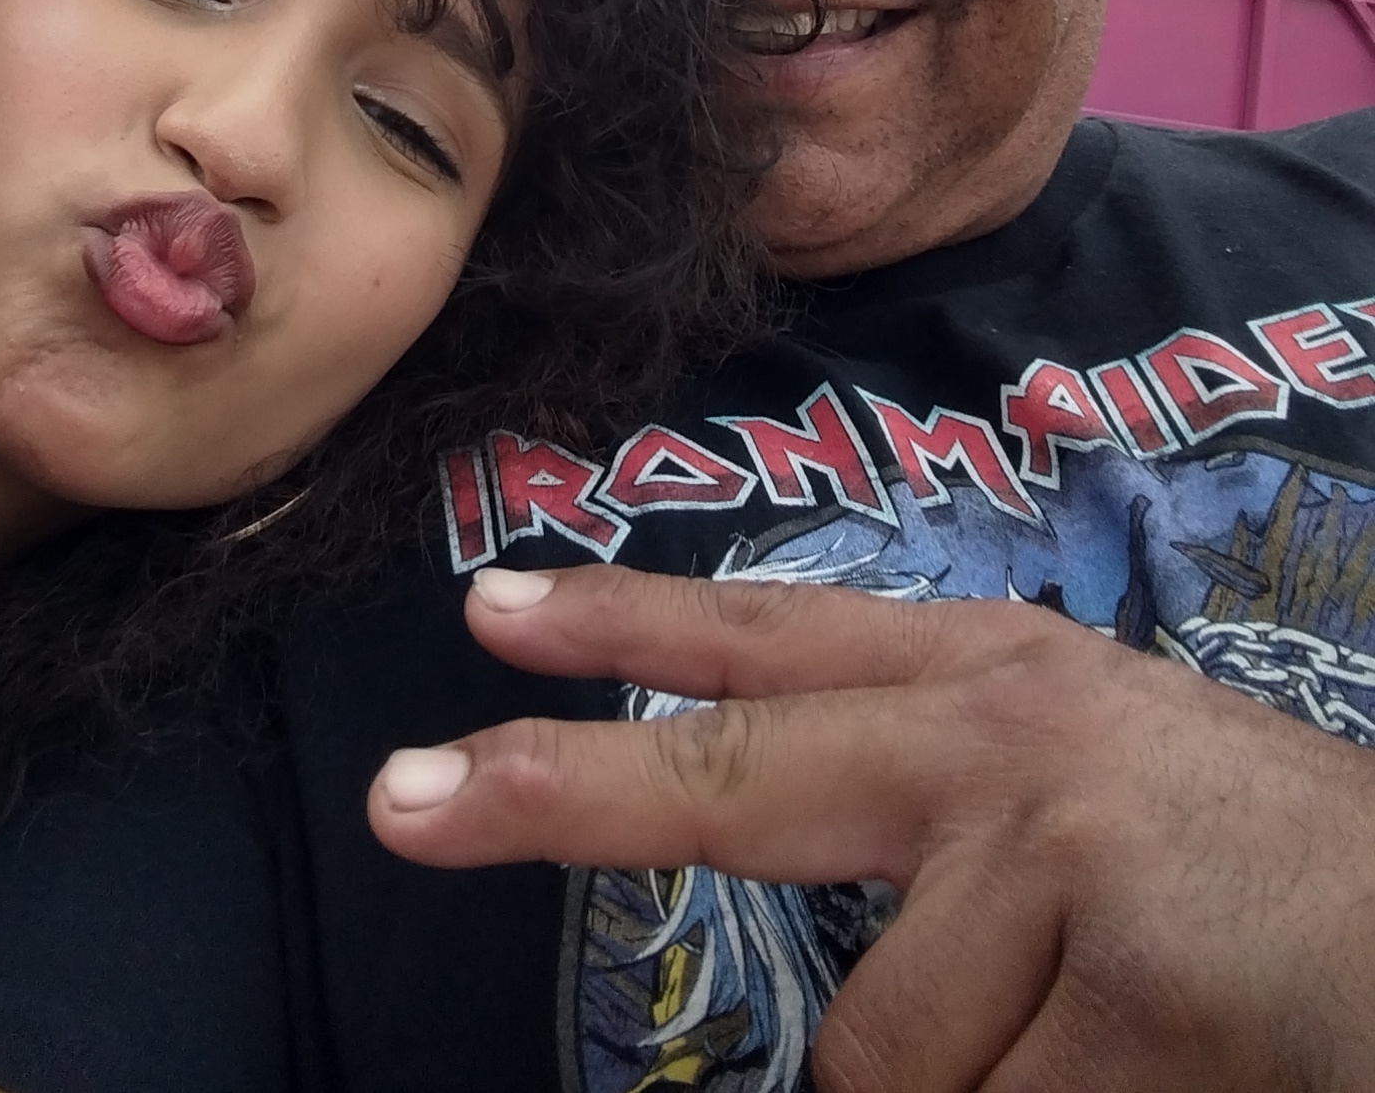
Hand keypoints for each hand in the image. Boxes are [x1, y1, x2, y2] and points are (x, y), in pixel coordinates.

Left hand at [368, 564, 1374, 1092]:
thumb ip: (942, 841)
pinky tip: (1153, 1089)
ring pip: (884, 1060)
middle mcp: (1007, 736)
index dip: (626, 622)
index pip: (775, 634)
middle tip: (399, 805)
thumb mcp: (1093, 809)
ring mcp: (1060, 849)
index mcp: (995, 680)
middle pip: (735, 773)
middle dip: (553, 793)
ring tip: (1110, 1058)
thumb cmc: (1260, 889)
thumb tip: (808, 978)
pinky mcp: (1124, 986)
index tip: (486, 612)